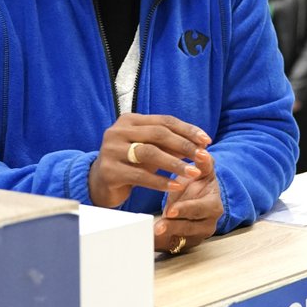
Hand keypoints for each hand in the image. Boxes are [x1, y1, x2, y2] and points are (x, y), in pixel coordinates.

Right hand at [87, 113, 211, 208]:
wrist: (100, 183)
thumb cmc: (130, 163)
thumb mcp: (150, 149)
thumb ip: (171, 143)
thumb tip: (201, 142)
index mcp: (129, 120)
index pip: (164, 121)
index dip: (188, 130)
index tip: (207, 140)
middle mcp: (117, 131)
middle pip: (158, 134)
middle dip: (184, 146)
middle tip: (203, 157)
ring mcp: (110, 150)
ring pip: (150, 153)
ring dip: (175, 164)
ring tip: (193, 173)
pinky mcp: (109, 171)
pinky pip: (140, 176)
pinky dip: (160, 181)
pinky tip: (175, 186)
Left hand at [154, 149, 222, 253]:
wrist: (197, 199)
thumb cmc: (198, 184)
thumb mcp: (203, 172)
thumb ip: (204, 163)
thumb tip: (202, 150)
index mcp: (213, 204)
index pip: (202, 208)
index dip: (187, 209)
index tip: (172, 211)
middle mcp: (208, 223)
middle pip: (191, 227)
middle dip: (174, 226)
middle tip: (159, 226)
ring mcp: (198, 235)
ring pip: (182, 238)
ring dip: (167, 235)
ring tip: (153, 232)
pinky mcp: (187, 243)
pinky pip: (174, 245)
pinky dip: (163, 243)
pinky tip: (150, 240)